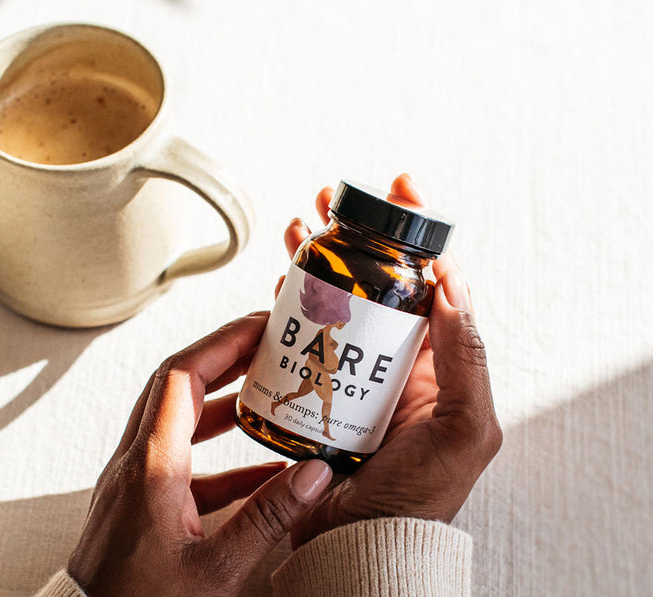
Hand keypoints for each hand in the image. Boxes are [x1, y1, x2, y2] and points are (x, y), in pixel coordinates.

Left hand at [67, 314, 332, 596]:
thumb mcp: (216, 570)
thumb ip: (267, 519)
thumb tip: (314, 474)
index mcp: (150, 465)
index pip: (181, 376)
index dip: (221, 343)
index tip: (260, 328)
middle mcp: (135, 461)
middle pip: (176, 385)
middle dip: (224, 358)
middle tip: (267, 346)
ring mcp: (133, 480)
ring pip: (177, 419)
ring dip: (222, 402)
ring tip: (269, 395)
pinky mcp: (139, 502)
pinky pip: (181, 461)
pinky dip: (220, 455)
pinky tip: (262, 468)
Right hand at [282, 173, 501, 545]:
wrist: (356, 546)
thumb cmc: (416, 501)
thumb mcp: (464, 431)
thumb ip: (467, 358)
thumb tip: (454, 280)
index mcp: (436, 366)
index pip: (429, 282)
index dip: (413, 231)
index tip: (398, 191)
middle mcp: (392, 365)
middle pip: (371, 282)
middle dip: (351, 237)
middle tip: (329, 204)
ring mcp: (349, 378)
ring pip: (332, 304)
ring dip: (315, 262)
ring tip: (297, 232)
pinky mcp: (311, 394)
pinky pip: (298, 341)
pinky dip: (286, 310)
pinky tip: (275, 290)